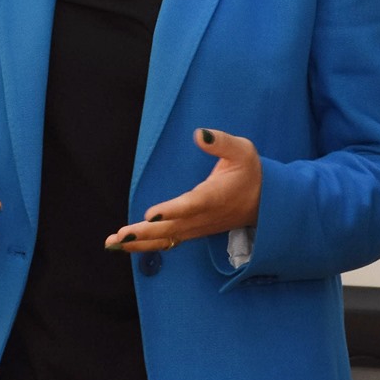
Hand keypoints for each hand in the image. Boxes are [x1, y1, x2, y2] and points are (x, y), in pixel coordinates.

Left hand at [106, 127, 261, 251]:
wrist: (266, 202)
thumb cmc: (251, 172)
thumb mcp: (243, 150)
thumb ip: (221, 142)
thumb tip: (200, 134)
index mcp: (215, 196)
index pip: (191, 204)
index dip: (171, 211)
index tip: (150, 215)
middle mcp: (204, 216)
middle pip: (172, 228)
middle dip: (145, 233)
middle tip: (120, 235)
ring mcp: (198, 227)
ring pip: (167, 238)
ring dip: (140, 242)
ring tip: (113, 243)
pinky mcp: (194, 231)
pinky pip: (169, 241)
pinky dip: (148, 245)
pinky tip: (127, 245)